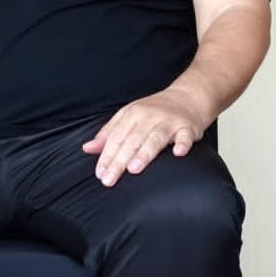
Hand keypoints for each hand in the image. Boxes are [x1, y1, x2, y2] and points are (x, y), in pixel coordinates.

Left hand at [81, 86, 207, 186]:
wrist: (188, 98)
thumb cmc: (155, 111)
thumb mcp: (129, 117)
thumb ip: (109, 134)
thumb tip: (87, 148)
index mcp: (133, 114)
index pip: (116, 137)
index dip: (107, 156)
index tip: (100, 173)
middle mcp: (150, 116)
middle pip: (132, 140)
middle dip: (119, 160)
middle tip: (109, 179)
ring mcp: (169, 122)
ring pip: (155, 138)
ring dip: (144, 153)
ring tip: (133, 169)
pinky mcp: (188, 127)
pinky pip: (185, 136)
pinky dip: (182, 144)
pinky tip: (178, 153)